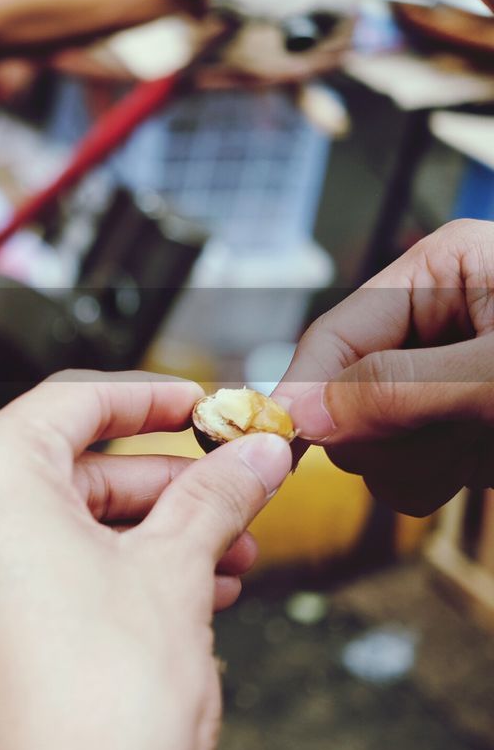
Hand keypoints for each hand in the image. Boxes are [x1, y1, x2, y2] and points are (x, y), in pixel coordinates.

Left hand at [0, 371, 291, 749]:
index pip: (72, 402)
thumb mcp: (173, 578)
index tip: (203, 405)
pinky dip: (98, 571)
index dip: (152, 398)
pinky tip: (177, 595)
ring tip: (225, 557)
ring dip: (144, 535)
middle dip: (163, 486)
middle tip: (234, 495)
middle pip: (67, 468)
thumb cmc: (92, 714)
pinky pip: (30, 570)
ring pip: (55, 524)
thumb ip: (213, 499)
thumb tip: (254, 458)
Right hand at [273, 220, 493, 515]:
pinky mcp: (463, 423)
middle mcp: (437, 319)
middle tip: (447, 439)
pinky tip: (485, 465)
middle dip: (385, 434)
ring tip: (482, 451)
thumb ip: (399, 388)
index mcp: (441, 270)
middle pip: (345, 392)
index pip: (335, 333)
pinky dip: (438, 479)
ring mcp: (447, 376)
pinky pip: (410, 465)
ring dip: (419, 463)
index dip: (305, 391)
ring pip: (373, 439)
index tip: (277, 441)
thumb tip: (302, 415)